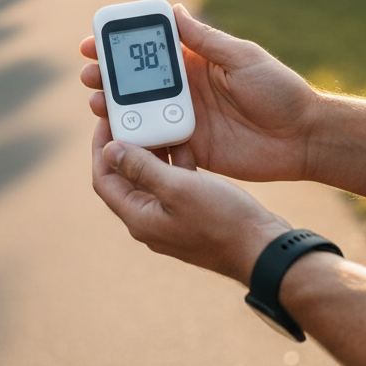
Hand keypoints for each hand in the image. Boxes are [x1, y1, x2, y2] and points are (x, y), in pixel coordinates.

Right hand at [81, 5, 321, 182]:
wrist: (304, 138)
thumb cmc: (280, 91)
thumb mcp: (242, 57)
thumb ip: (205, 39)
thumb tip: (174, 10)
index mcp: (195, 63)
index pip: (150, 50)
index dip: (120, 44)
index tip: (95, 41)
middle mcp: (184, 89)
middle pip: (135, 81)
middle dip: (106, 76)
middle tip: (88, 75)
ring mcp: (184, 118)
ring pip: (138, 111)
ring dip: (114, 106)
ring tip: (97, 102)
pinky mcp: (189, 147)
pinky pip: (155, 142)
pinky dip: (134, 138)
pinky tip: (117, 135)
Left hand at [92, 119, 289, 284]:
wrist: (264, 249)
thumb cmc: (223, 221)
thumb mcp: (178, 188)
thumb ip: (141, 168)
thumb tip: (108, 150)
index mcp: (139, 218)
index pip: (104, 179)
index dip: (101, 148)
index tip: (107, 121)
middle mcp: (150, 220)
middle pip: (125, 176)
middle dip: (126, 146)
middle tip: (129, 116)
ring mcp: (171, 218)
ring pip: (152, 177)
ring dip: (153, 150)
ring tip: (155, 120)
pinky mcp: (192, 213)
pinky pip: (175, 182)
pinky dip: (176, 161)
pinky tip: (185, 139)